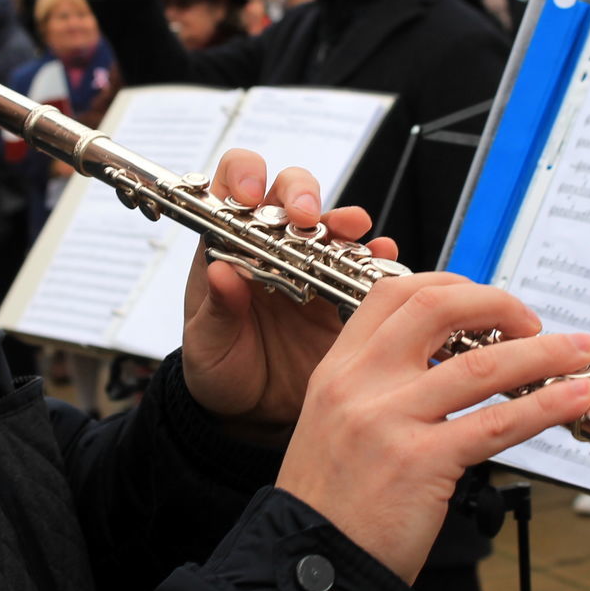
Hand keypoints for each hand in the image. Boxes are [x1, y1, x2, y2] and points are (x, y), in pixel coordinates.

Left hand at [181, 149, 397, 440]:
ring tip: (353, 233)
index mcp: (230, 245)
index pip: (233, 186)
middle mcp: (272, 246)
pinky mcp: (341, 294)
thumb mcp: (207, 344)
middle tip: (307, 216)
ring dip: (344, 221)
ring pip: (331, 223)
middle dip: (301, 193)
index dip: (243, 177)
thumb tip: (221, 271)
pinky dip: (376, 257)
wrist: (252, 414)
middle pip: (291, 192)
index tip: (249, 194)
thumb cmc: (219, 370)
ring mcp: (310, 266)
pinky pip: (364, 266)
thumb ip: (216, 309)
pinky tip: (382, 259)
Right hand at [276, 274, 589, 581]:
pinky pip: (496, 423)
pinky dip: (545, 406)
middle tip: (532, 322)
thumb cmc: (332, 498)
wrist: (311, 558)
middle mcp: (360, 383)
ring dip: (544, 353)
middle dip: (498, 304)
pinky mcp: (419, 463)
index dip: (450, 286)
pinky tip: (572, 398)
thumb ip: (381, 383)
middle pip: (438, 309)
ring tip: (580, 353)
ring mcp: (388, 419)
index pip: (394, 294)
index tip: (486, 301)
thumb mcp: (337, 420)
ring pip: (481, 365)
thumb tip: (451, 358)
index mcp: (339, 368)